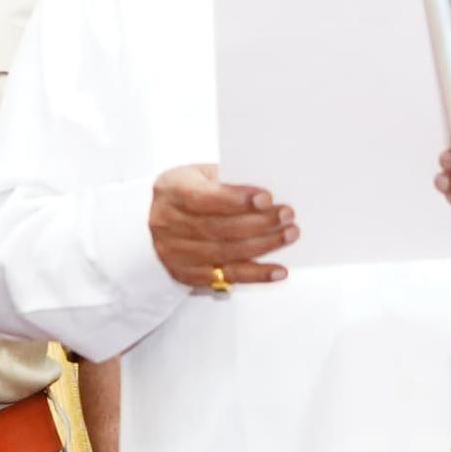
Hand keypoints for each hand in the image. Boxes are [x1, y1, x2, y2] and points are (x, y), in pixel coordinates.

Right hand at [151, 164, 294, 290]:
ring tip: (288, 235)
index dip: (236, 200)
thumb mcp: (202, 175)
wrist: (162, 216)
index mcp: (171, 190)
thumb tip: (267, 196)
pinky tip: (277, 270)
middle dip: (258, 223)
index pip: (204, 198)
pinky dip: (256, 274)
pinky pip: (227, 277)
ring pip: (225, 253)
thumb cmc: (191, 190)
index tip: (266, 198)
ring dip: (263, 246)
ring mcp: (174, 252)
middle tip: (286, 216)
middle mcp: (167, 223)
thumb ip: (227, 182)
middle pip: (218, 228)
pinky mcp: (187, 274)